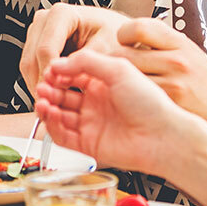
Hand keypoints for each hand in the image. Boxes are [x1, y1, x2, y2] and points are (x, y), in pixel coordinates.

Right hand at [18, 4, 128, 97]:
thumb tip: (61, 78)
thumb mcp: (108, 49)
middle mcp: (47, 19)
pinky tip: (53, 96)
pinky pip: (31, 66)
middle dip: (41, 83)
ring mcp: (39, 31)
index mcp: (63, 14)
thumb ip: (83, 62)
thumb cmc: (119, 38)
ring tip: (52, 105)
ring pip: (28, 64)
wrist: (122, 37)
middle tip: (51, 105)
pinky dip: (40, 83)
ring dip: (39, 85)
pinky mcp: (38, 43)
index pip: (46, 49)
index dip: (49, 76)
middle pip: (32, 57)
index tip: (56, 95)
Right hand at [35, 50, 187, 174]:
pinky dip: (52, 126)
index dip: (59, 72)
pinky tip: (50, 115)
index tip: (50, 69)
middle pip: (62, 95)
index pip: (73, 75)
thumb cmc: (151, 104)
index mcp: (104, 84)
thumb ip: (87, 61)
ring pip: (59, 115)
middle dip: (49, 89)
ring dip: (47, 107)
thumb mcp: (118, 69)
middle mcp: (96, 103)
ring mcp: (91, 124)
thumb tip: (59, 62)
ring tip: (43, 100)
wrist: (163, 137)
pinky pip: (62, 136)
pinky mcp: (88, 144)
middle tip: (43, 85)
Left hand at [113, 18, 206, 132]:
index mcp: (180, 43)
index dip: (124, 33)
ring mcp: (173, 82)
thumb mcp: (191, 55)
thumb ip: (163, 46)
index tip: (122, 42)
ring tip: (123, 87)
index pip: (139, 27)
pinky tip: (134, 101)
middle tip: (114, 70)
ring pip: (126, 76)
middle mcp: (176, 59)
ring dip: (118, 83)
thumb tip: (130, 40)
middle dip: (113, 63)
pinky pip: (136, 96)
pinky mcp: (169, 103)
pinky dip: (129, 99)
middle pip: (125, 53)